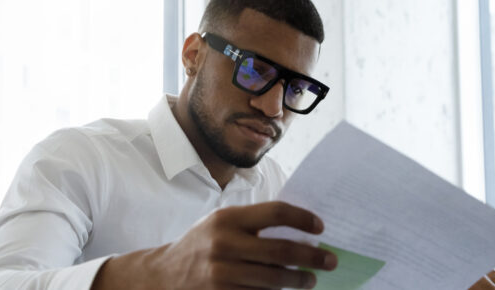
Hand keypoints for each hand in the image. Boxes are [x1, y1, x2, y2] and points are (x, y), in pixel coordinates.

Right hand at [91, 201, 337, 289]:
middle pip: (281, 251)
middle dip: (312, 257)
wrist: (164, 275)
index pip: (275, 213)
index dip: (302, 219)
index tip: (320, 227)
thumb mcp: (222, 223)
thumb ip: (254, 224)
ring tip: (311, 280)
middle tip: (331, 260)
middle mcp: (224, 245)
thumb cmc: (202, 244)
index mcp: (227, 219)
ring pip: (274, 280)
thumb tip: (301, 231)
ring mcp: (221, 274)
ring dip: (298, 281)